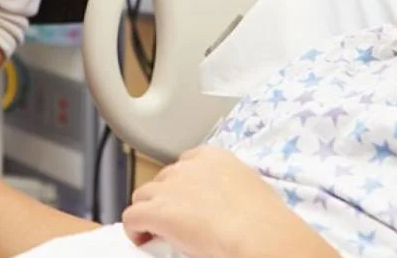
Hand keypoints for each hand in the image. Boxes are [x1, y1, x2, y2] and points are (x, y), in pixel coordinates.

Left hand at [121, 146, 305, 257]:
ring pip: (142, 195)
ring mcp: (169, 187)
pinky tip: (144, 239)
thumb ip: (229, 187)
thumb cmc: (265, 218)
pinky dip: (134, 229)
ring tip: (158, 231)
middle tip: (176, 221)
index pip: (184, 164)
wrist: (259, 233)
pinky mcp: (157, 211)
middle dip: (165, 198)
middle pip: (162, 179)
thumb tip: (225, 203)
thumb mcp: (249, 187)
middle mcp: (187, 167)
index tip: (187, 202)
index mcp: (212, 156)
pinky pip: (131, 216)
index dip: (182, 186)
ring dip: (148, 211)